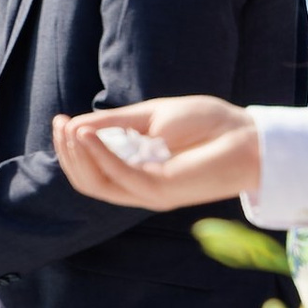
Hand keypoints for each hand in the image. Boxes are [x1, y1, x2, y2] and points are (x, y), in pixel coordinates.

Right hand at [50, 95, 257, 211]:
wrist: (249, 136)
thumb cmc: (208, 125)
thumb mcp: (152, 116)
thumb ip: (117, 123)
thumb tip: (76, 126)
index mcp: (138, 171)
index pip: (92, 170)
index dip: (71, 147)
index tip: (60, 121)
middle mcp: (140, 187)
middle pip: (88, 180)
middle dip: (67, 153)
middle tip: (59, 124)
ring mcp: (149, 191)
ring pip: (96, 183)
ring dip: (77, 156)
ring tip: (68, 129)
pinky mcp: (161, 190)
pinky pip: (119, 176)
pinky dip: (98, 155)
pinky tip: (85, 134)